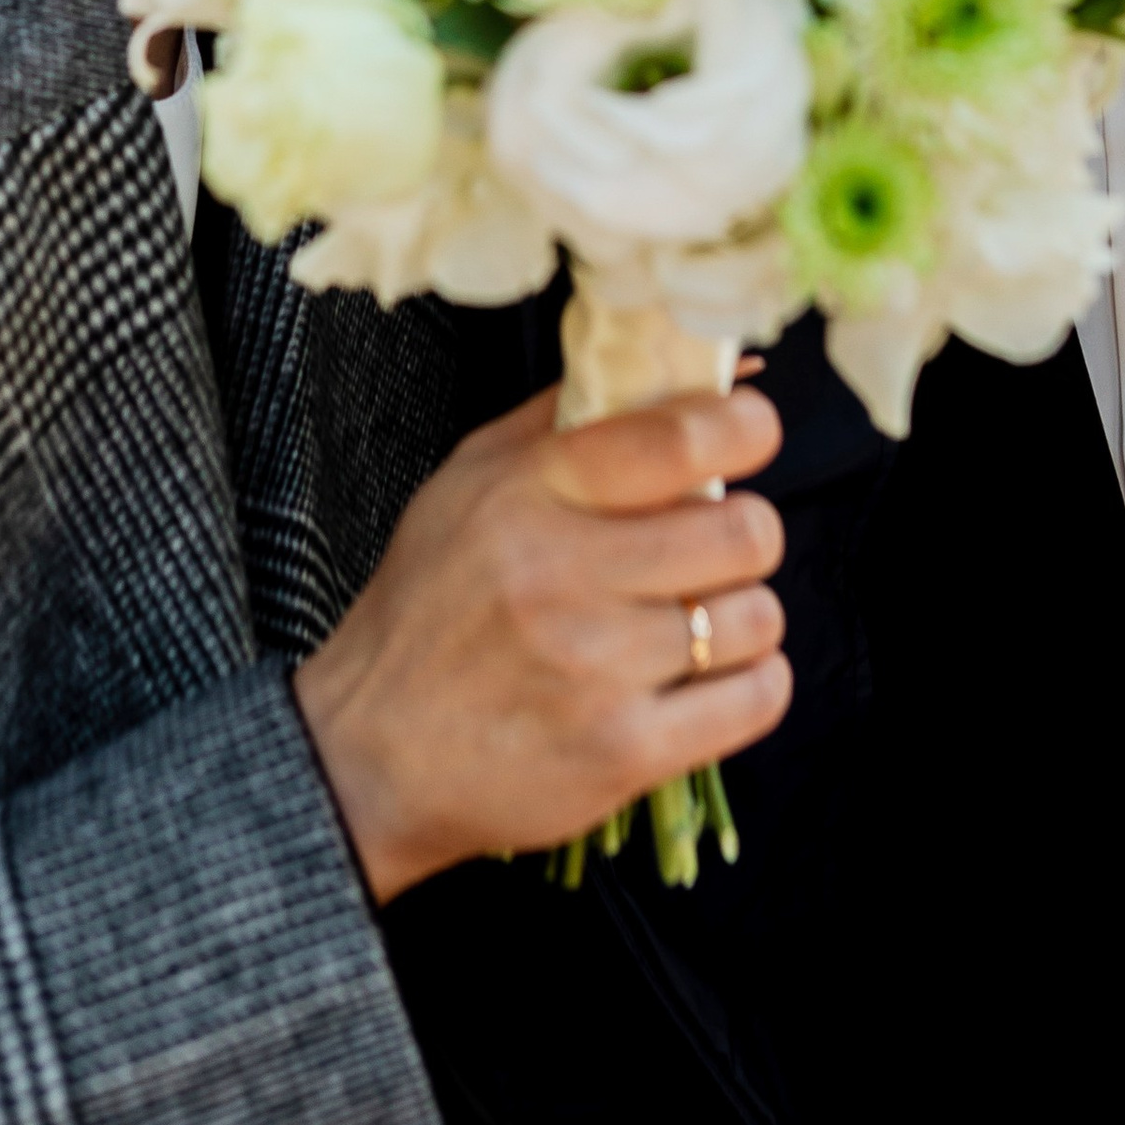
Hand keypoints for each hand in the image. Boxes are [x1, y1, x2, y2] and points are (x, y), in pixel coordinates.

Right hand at [291, 383, 789, 903]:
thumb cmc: (428, 609)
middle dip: (747, 532)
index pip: (678, 440)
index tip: (750, 434)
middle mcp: (563, 576)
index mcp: (527, 495)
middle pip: (742, 531)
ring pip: (756, 616)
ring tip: (697, 620)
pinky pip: (757, 699)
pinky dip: (754, 685)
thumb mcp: (469, 482)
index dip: (744, 428)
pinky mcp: (624, 752)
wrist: (367, 757)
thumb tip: (689, 367)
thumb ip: (571, 414)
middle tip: (715, 546)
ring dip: (743, 614)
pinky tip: (708, 677)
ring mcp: (596, 669)